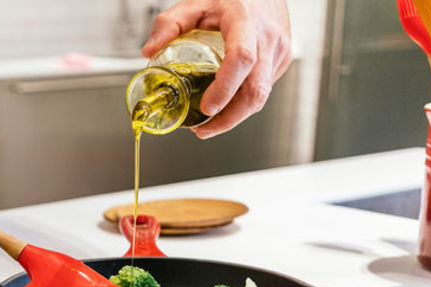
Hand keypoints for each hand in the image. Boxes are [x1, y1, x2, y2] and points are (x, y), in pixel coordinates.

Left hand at [141, 0, 290, 138]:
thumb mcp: (195, 3)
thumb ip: (169, 24)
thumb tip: (148, 52)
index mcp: (245, 21)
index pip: (241, 58)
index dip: (225, 88)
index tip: (207, 107)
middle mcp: (267, 38)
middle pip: (255, 90)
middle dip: (229, 118)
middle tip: (201, 129)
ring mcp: (278, 51)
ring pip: (261, 96)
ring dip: (235, 116)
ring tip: (208, 124)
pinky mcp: (281, 61)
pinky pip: (263, 89)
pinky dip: (243, 104)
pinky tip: (225, 105)